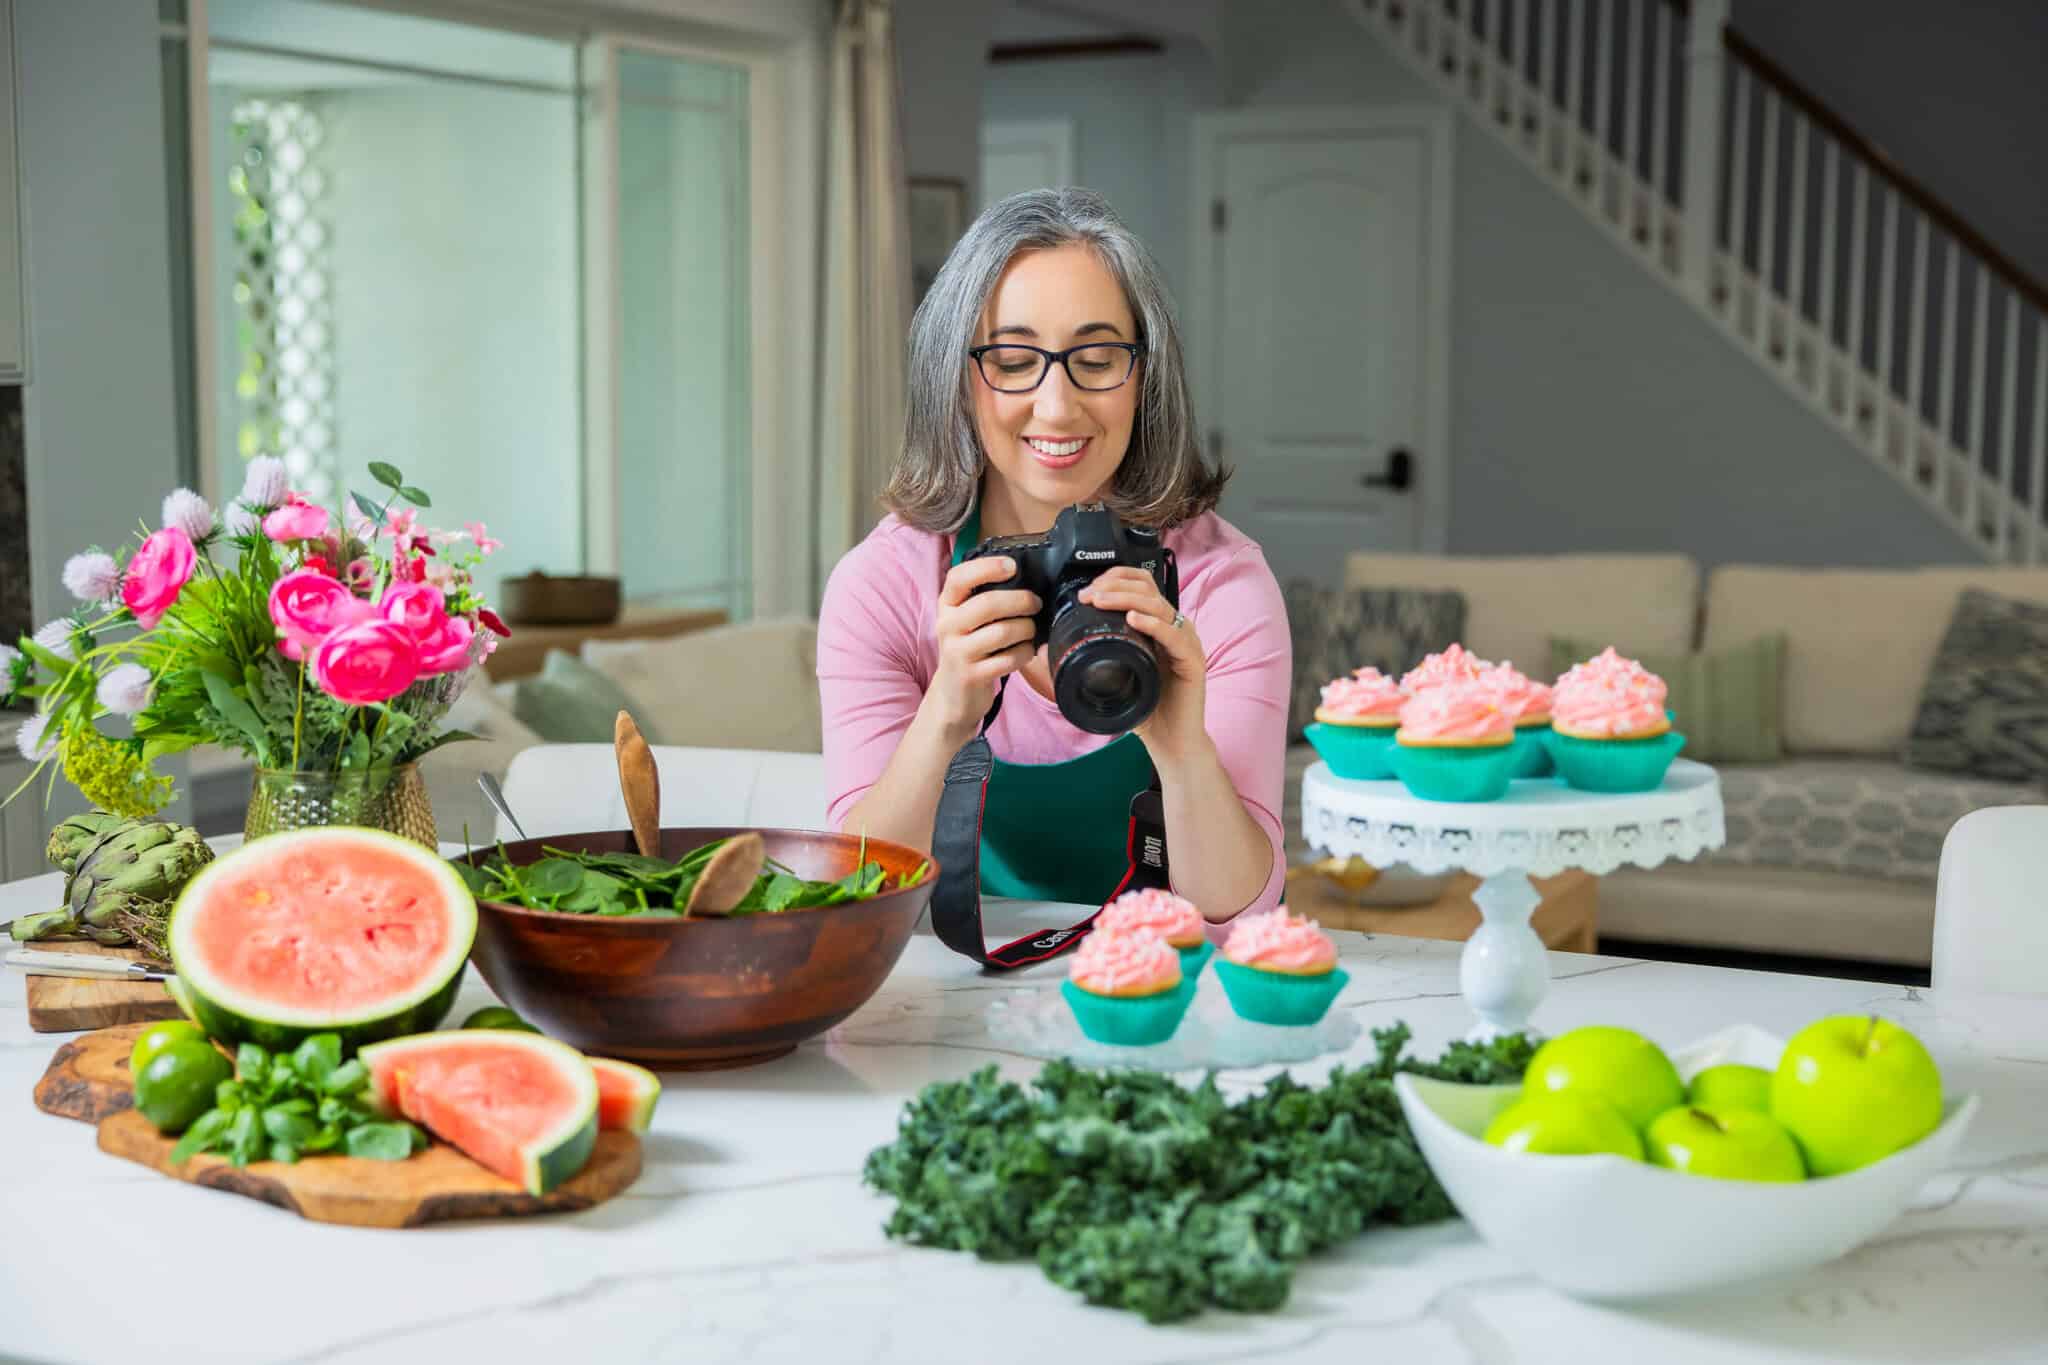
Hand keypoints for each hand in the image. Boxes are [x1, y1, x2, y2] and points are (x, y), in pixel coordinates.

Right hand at [925, 556, 1040, 745]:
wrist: (953, 694)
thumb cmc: (969, 649)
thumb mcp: (966, 620)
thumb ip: (983, 599)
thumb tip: (1024, 579)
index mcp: (947, 605)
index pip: (959, 577)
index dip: (987, 567)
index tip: (1012, 566)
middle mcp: (947, 626)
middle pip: (988, 603)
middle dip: (1021, 600)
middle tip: (1036, 603)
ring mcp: (957, 652)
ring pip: (1002, 631)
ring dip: (1027, 629)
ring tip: (1031, 630)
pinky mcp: (971, 675)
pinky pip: (1008, 659)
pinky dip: (1025, 653)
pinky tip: (1026, 651)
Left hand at [1078, 568, 1208, 767]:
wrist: (1171, 742)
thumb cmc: (1145, 709)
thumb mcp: (1113, 677)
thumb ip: (1090, 659)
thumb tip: (1048, 650)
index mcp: (1158, 626)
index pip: (1142, 585)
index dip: (1115, 579)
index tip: (1087, 590)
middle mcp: (1174, 629)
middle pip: (1148, 589)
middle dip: (1114, 586)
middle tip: (1088, 596)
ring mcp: (1186, 643)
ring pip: (1159, 606)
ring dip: (1127, 598)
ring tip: (1101, 601)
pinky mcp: (1193, 661)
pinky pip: (1175, 635)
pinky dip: (1153, 624)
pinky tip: (1134, 619)